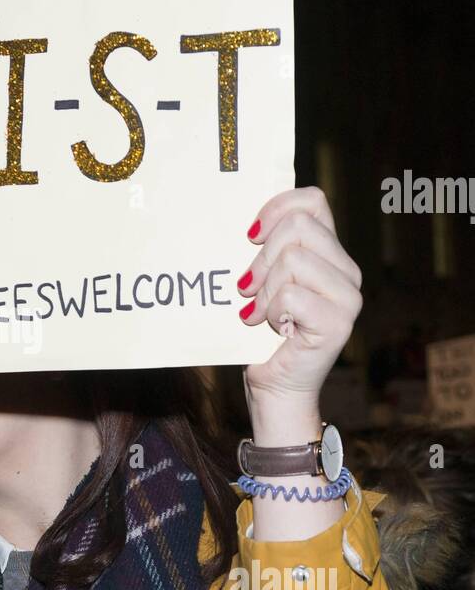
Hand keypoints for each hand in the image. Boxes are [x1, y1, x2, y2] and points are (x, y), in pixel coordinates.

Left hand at [236, 186, 361, 426]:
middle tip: (247, 286)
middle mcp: (346, 271)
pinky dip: (271, 310)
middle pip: (299, 226)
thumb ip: (265, 250)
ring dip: (265, 287)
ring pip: (294, 259)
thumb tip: (242, 222)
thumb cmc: (261, 336)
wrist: (274, 389)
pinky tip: (270, 326)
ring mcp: (347, 297)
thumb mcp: (262, 282)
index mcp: (330, 253)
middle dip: (262, 256)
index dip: (277, 208)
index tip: (250, 235)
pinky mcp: (339, 323)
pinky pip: (292, 295)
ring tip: (258, 312)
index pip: (312, 201)